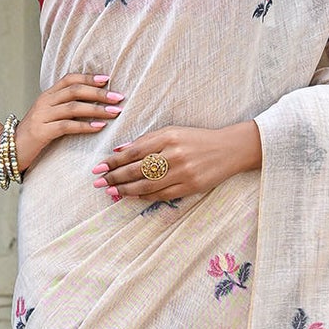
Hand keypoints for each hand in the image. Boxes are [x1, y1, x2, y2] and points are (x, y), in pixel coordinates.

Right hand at [16, 71, 121, 173]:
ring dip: (97, 109)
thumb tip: (93, 104)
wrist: (9, 149)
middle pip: (74, 90)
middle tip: (118, 97)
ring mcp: (41, 116)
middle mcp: (44, 102)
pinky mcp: (41, 132)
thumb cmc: (34, 134)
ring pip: (73, 107)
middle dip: (99, 93)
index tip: (107, 80)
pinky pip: (66, 126)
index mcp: (47, 95)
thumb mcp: (49, 116)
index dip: (88, 77)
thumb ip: (65, 108)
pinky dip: (85, 126)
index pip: (69, 79)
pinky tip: (99, 127)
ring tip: (115, 112)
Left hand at [96, 121, 260, 203]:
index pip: (134, 151)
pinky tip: (133, 196)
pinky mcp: (191, 186)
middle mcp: (174, 155)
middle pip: (137, 169)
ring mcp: (183, 172)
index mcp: (168, 137)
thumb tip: (120, 150)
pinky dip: (145, 196)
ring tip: (112, 192)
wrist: (230, 149)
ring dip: (126, 190)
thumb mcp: (173, 132)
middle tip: (99, 183)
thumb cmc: (197, 139)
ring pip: (147, 185)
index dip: (114, 161)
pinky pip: (162, 195)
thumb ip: (147, 141)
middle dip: (115, 177)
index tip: (99, 168)